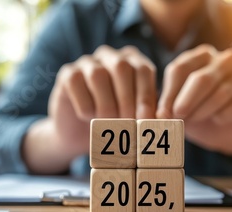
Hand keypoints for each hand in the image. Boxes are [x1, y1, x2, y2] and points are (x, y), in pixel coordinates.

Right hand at [23, 45, 157, 173]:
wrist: (81, 134)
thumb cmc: (115, 123)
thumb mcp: (136, 117)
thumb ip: (149, 112)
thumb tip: (164, 119)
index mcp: (133, 61)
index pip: (143, 70)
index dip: (146, 95)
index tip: (146, 120)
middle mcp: (111, 56)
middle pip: (122, 68)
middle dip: (127, 99)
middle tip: (128, 124)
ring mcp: (87, 62)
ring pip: (98, 75)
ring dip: (106, 104)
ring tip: (108, 123)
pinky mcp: (67, 73)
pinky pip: (76, 83)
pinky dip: (85, 105)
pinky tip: (88, 117)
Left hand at [157, 45, 231, 155]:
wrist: (221, 130)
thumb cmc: (195, 111)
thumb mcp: (177, 105)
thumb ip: (167, 105)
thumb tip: (158, 115)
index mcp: (202, 55)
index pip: (181, 69)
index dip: (170, 93)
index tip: (162, 113)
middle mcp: (225, 60)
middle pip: (201, 79)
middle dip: (186, 101)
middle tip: (177, 117)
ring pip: (221, 93)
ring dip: (203, 111)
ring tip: (193, 121)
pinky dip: (223, 116)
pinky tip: (217, 120)